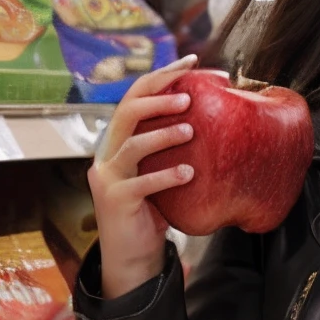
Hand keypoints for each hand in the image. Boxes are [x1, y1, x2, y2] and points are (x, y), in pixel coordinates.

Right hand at [88, 55, 198, 298]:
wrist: (132, 256)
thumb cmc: (152, 211)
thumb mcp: (160, 172)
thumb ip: (171, 150)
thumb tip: (211, 120)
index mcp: (118, 140)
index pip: (135, 96)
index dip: (161, 77)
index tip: (191, 62)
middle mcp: (107, 153)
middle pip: (127, 111)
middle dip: (159, 97)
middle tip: (189, 97)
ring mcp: (107, 177)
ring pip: (132, 145)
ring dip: (164, 134)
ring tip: (191, 130)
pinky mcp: (115, 200)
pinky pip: (142, 184)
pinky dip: (167, 176)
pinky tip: (189, 173)